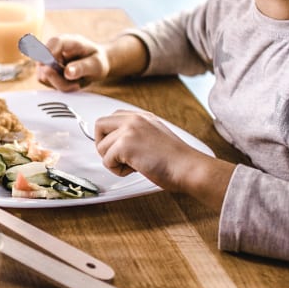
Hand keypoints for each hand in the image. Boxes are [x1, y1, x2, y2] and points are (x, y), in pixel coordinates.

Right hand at [37, 34, 108, 90]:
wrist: (96, 64)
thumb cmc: (97, 61)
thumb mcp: (96, 65)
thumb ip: (82, 68)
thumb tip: (67, 73)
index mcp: (71, 41)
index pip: (56, 42)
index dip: (49, 51)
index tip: (47, 64)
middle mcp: (57, 48)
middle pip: (45, 62)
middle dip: (57, 77)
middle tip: (75, 84)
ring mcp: (50, 59)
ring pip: (44, 74)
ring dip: (59, 83)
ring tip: (76, 83)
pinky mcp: (47, 69)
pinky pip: (47, 81)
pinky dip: (59, 86)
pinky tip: (70, 83)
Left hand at [92, 111, 226, 203]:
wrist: (188, 168)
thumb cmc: (177, 160)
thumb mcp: (155, 136)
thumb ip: (137, 134)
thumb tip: (118, 144)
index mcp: (142, 116)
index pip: (112, 117)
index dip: (109, 135)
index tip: (115, 147)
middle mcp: (134, 119)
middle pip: (99, 125)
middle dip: (103, 144)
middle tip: (117, 158)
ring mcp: (128, 130)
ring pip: (101, 147)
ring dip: (113, 161)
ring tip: (134, 165)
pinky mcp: (125, 145)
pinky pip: (106, 161)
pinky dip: (117, 170)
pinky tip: (135, 169)